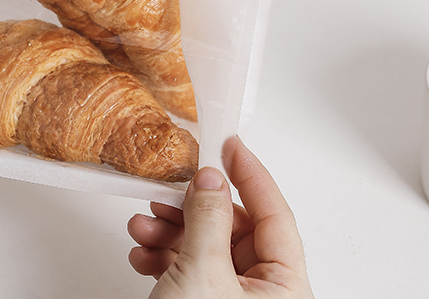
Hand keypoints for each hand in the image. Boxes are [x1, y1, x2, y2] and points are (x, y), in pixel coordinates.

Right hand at [128, 137, 314, 298]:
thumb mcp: (201, 276)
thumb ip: (207, 220)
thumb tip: (211, 179)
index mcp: (285, 290)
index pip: (275, 214)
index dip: (252, 174)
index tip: (230, 144)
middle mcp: (265, 298)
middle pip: (234, 230)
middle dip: (195, 209)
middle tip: (172, 190)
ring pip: (207, 250)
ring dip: (171, 233)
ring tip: (143, 226)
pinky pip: (190, 272)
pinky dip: (164, 258)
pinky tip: (142, 254)